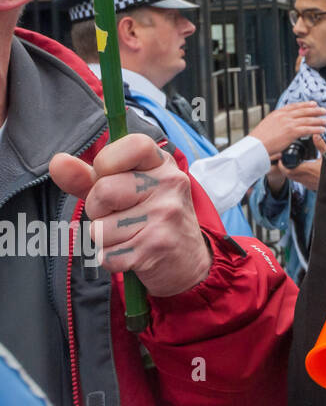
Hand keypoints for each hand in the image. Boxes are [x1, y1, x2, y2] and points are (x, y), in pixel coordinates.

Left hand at [49, 134, 212, 297]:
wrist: (187, 260)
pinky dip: (112, 259)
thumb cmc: (149, 219)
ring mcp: (165, 215)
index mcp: (162, 164)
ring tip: (130, 236)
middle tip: (121, 215)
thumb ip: (88, 177)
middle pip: (104, 191)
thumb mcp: (124, 190)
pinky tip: (132, 253)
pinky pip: (106, 254)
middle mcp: (170, 184)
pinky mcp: (156, 247)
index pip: (133, 145)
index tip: (109, 176)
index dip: (107, 161)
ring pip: (100, 228)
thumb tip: (57, 161)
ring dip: (105, 239)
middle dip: (99, 210)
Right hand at [248, 101, 325, 155]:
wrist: (255, 146)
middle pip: (303, 111)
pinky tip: (322, 130)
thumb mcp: (267, 125)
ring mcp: (288, 123)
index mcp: (277, 113)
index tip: (313, 104)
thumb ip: (276, 123)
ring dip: (318, 120)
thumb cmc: (259, 139)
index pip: (294, 106)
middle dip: (315, 110)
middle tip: (323, 110)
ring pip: (307, 119)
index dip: (305, 105)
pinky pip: (307, 129)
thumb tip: (282, 126)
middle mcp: (283, 116)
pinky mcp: (291, 132)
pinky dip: (316, 129)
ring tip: (325, 121)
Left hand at [274, 134, 325, 191]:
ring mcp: (307, 183)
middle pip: (288, 175)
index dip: (282, 164)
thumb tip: (315, 135)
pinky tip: (303, 171)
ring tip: (293, 164)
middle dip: (284, 168)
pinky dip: (298, 176)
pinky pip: (300, 182)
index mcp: (306, 169)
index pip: (287, 169)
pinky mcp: (311, 186)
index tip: (281, 158)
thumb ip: (320, 145)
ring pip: (293, 179)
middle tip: (284, 161)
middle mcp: (304, 178)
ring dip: (291, 172)